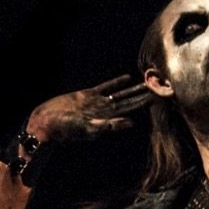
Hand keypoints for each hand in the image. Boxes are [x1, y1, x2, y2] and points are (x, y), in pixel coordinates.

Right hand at [26, 75, 152, 141]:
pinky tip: (127, 77)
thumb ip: (110, 126)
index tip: (160, 96)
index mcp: (109, 118)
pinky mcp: (87, 96)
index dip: (146, 102)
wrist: (46, 123)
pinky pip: (105, 87)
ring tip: (148, 81)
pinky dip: (116, 82)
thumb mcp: (89, 129)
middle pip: (131, 100)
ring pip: (121, 93)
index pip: (133, 108)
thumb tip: (132, 123)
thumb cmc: (65, 130)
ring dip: (134, 88)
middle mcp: (106, 110)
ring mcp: (97, 102)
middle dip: (145, 94)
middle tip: (161, 86)